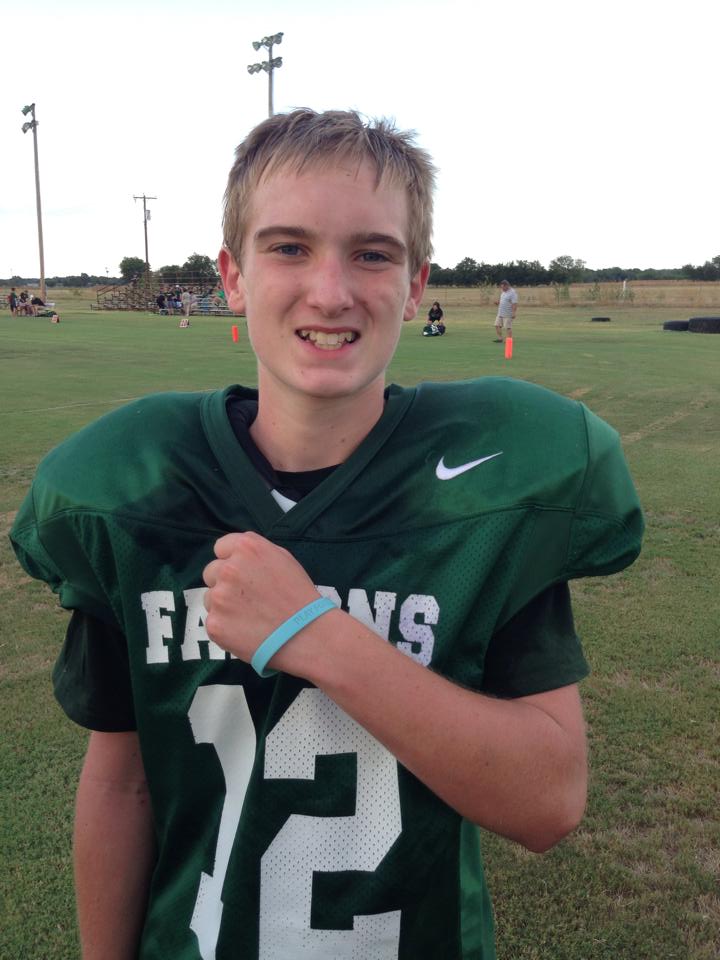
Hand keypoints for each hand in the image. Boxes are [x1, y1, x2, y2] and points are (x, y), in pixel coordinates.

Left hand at [203, 532, 321, 670]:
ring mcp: (219, 597)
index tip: (242, 575)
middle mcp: (228, 568)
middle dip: (224, 583)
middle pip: (211, 572)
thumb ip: (253, 553)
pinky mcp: (215, 624)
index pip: (220, 548)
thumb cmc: (299, 595)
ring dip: (224, 605)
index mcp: (246, 547)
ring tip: (250, 616)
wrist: (308, 634)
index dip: (231, 561)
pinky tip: (247, 630)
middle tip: (246, 598)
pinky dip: (226, 627)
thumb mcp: (282, 558)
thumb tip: (233, 557)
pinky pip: (214, 622)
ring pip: (210, 598)